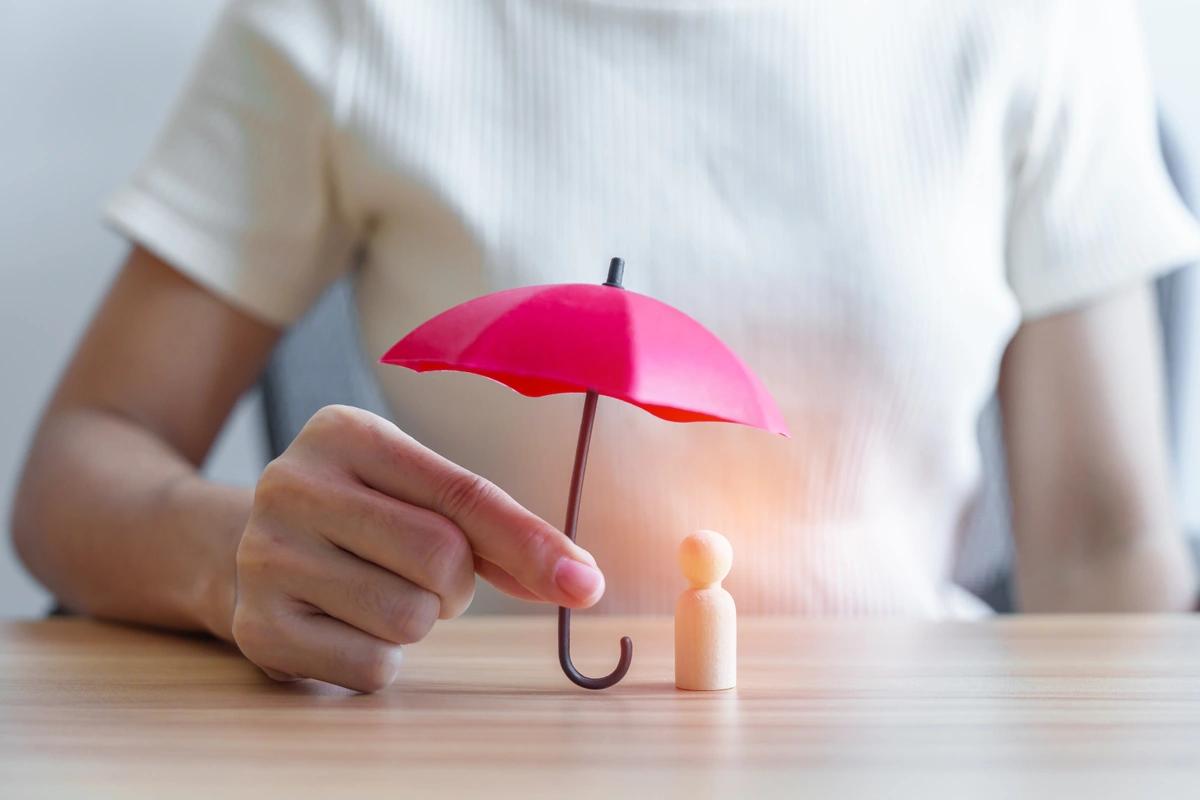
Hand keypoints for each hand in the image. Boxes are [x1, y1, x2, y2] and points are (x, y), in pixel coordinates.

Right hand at [231, 405, 604, 691]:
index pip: (462, 492)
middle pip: (441, 557)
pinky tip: (347, 625)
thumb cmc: (358, 518)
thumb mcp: (411, 492)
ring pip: (409, 617)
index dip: (530, 543)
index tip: (584, 583)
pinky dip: (383, 658)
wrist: (238, 551)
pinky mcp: (258, 626)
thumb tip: (580, 580)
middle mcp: (293, 484)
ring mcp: (266, 557)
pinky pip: (373, 666)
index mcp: (344, 432)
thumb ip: (494, 529)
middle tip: (428, 575)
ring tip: (381, 592)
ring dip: (419, 619)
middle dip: (457, 582)